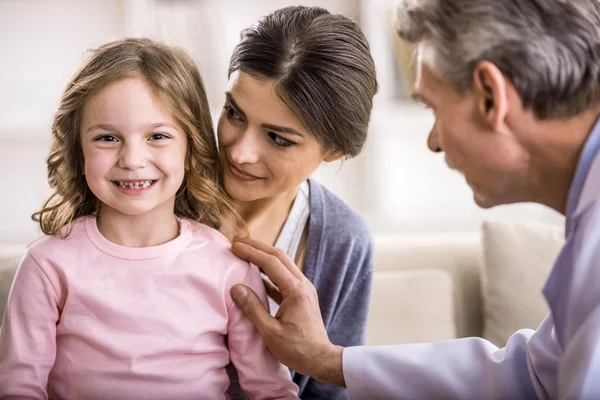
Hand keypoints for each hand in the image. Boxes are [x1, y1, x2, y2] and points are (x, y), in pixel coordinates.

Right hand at [230, 236, 345, 386]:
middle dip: (257, 246)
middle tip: (237, 241)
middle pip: (279, 256)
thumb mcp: (270, 332)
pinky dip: (269, 272)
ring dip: (263, 256)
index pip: (271, 263)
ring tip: (244, 251)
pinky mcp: (301, 296)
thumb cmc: (296, 349)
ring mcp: (303, 289)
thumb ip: (253, 308)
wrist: (320, 359)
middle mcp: (302, 284)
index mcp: (295, 290)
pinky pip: (283, 277)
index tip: (234, 245)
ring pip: (282, 264)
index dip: (251, 252)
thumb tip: (236, 288)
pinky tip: (256, 274)